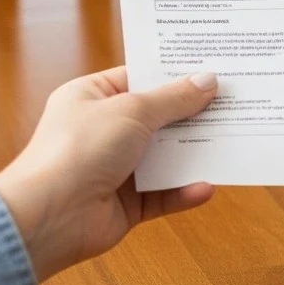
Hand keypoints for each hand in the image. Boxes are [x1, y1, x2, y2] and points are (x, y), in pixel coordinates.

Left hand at [0, 67, 218, 281]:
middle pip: (159, 117)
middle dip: (194, 114)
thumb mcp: (132, 111)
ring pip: (166, 156)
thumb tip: (207, 81)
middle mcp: (103, 130)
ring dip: (194, 153)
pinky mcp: (126, 203)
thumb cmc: (77, 151)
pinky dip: (184, 190)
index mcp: (92, 98)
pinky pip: (164, 194)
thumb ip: (173, 98)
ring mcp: (114, 168)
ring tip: (232, 141)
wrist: (48, 216)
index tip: (214, 68)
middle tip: (235, 103)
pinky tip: (205, 186)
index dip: (175, 73)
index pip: (139, 78)